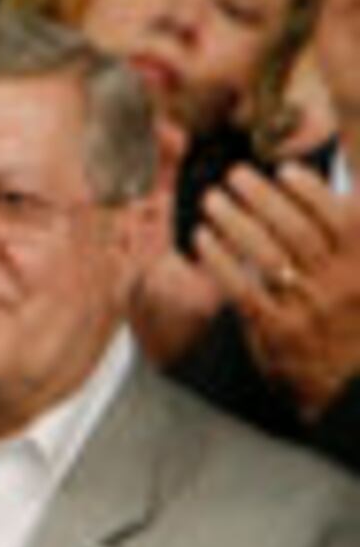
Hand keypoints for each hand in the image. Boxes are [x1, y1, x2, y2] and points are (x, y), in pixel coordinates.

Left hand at [199, 162, 359, 419]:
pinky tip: (201, 238)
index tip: (284, 169)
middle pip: (295, 230)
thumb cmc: (350, 310)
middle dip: (261, 196)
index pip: (342, 218)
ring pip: (266, 255)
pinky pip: (242, 288)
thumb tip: (348, 184)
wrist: (346, 378)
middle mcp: (340, 284)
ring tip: (213, 200)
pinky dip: (219, 260)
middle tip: (235, 175)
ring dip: (233, 221)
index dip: (311, 190)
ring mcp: (308, 309)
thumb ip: (356, 228)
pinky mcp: (277, 330)